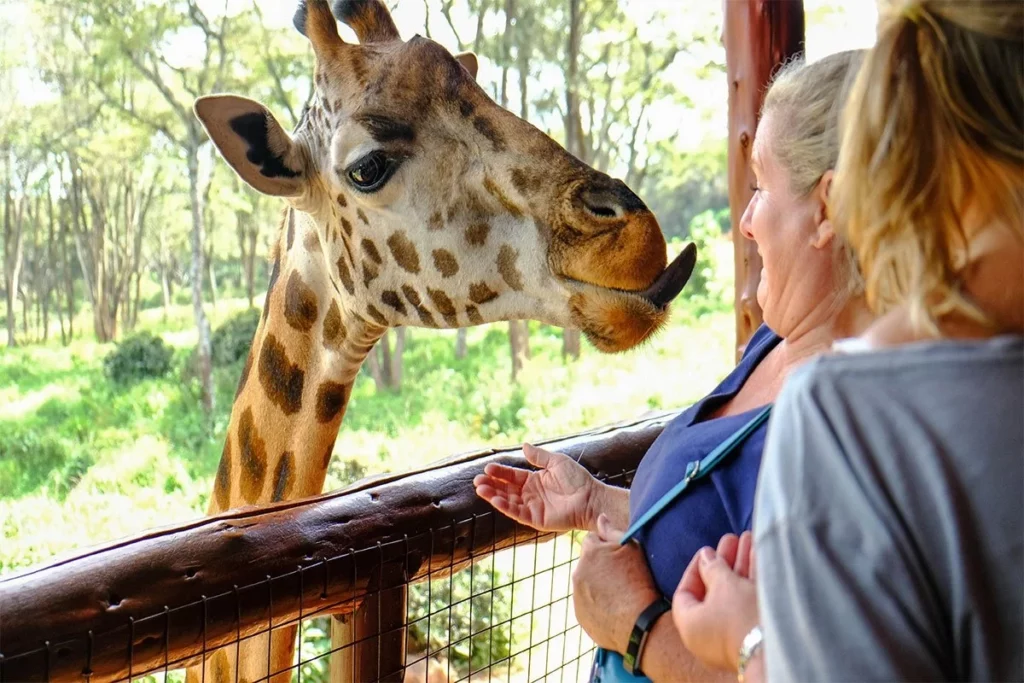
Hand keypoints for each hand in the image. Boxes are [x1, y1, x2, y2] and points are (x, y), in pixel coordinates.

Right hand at [473, 443, 600, 532]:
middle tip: (477, 480)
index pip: (511, 476)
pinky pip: (517, 513)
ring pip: (508, 501)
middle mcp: (530, 494)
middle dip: (491, 485)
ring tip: (481, 489)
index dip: (499, 472)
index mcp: (534, 480)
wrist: (590, 497)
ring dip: (493, 495)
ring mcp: (532, 507)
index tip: (487, 468)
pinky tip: (495, 499)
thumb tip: (524, 445)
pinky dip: (505, 507)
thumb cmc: (577, 479)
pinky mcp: (535, 519)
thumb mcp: (556, 462)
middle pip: (506, 489)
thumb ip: (539, 456)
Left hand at [571, 514, 659, 650]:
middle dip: (600, 565)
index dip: (606, 546)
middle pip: (587, 562)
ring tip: (620, 594)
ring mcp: (577, 595)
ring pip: (586, 583)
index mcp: (590, 553)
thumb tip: (600, 517)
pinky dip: (597, 604)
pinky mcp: (580, 615)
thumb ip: (612, 531)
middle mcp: (578, 572)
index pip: (592, 539)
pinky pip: (587, 604)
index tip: (619, 557)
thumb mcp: (632, 549)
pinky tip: (615, 608)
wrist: (640, 623)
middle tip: (621, 576)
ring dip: (597, 585)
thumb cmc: (640, 582)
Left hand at [672, 531, 759, 672]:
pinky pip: (750, 601)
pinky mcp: (755, 635)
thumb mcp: (723, 585)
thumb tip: (706, 557)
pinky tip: (761, 553)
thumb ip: (713, 567)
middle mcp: (709, 634)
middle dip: (725, 562)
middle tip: (732, 539)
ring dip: (742, 565)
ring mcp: (733, 636)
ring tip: (749, 538)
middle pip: (714, 590)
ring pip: (735, 594)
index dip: (696, 568)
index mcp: (690, 625)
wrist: (778, 650)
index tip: (707, 550)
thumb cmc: (739, 617)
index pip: (686, 593)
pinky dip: (754, 578)